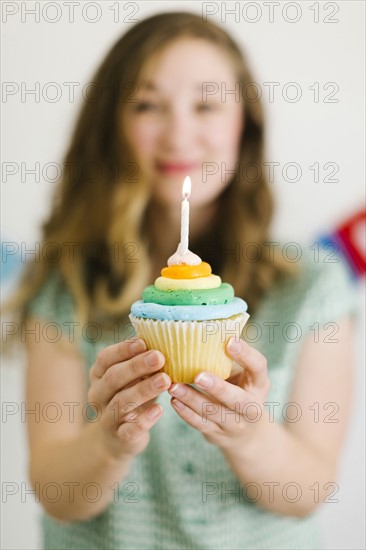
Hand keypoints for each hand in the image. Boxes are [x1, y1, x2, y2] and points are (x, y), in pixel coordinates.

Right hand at [88, 339, 170, 459]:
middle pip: (113, 378)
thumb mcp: (132, 377)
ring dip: (144, 390)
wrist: (117, 439)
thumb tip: (164, 337)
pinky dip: (143, 420)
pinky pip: (128, 431)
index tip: (144, 342)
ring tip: (165, 380)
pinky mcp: (119, 438)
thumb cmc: (130, 396)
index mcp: (99, 375)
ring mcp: (107, 418)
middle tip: (159, 357)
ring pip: (121, 403)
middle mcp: (98, 395)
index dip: (123, 350)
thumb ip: (141, 361)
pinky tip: (159, 410)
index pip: (105, 359)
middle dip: (136, 366)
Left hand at [168, 337, 269, 451]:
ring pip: (214, 413)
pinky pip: (200, 425)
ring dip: (192, 399)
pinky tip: (173, 400)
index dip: (246, 355)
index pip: (258, 367)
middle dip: (217, 388)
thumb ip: (228, 359)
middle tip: (198, 375)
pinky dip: (185, 413)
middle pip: (237, 399)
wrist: (247, 435)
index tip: (229, 341)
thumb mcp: (243, 376)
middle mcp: (251, 407)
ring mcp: (235, 424)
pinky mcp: (217, 434)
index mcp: (259, 384)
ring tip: (173, 385)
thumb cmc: (239, 392)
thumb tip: (203, 324)